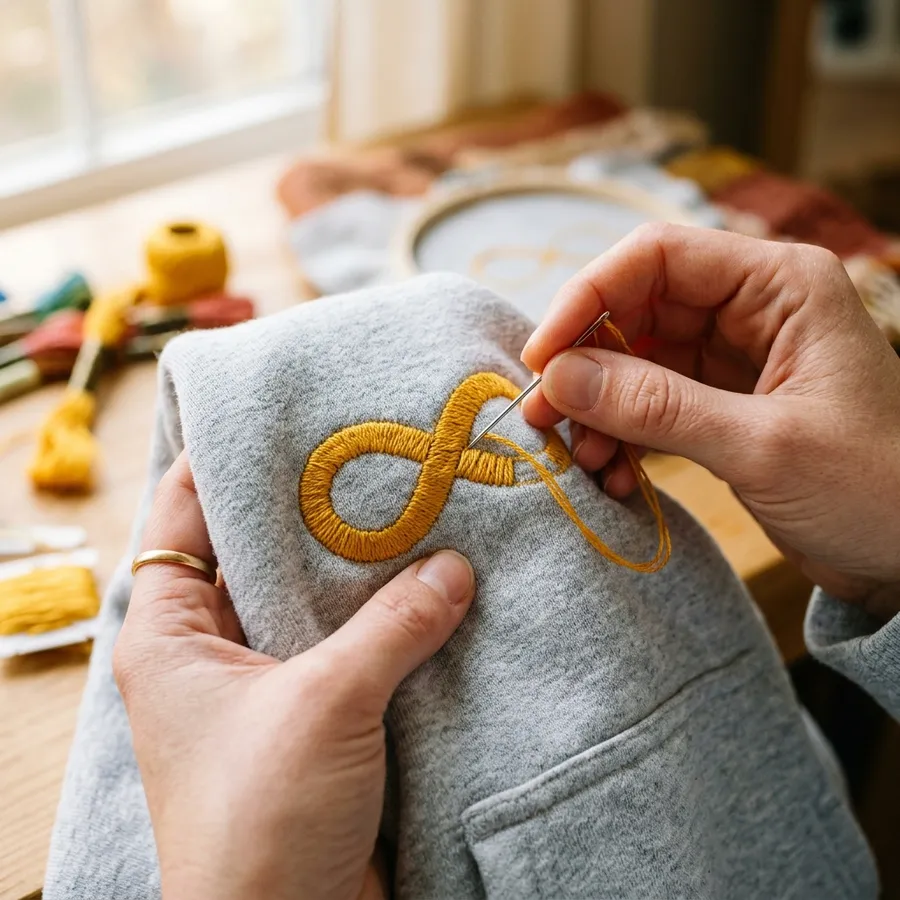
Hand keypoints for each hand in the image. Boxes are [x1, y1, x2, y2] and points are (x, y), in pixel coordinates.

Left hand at [114, 453, 475, 899]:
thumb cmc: (262, 821)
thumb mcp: (324, 704)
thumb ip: (393, 625)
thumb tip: (454, 566)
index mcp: (170, 635)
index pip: (184, 517)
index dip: (225, 461)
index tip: (282, 415)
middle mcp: (212, 652)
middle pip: (258, 552)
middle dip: (312, 509)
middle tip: (371, 453)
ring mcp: (266, 685)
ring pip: (311, 600)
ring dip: (359, 567)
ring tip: (414, 505)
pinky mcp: (315, 718)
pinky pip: (349, 646)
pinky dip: (384, 618)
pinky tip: (433, 583)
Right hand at [522, 224, 899, 614]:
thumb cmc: (877, 489)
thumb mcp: (762, 445)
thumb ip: (656, 407)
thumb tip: (558, 378)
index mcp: (779, 285)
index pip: (657, 257)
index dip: (588, 297)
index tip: (543, 356)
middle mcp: (751, 309)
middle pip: (636, 309)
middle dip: (586, 364)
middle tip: (544, 417)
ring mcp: (733, 359)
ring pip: (634, 361)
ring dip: (599, 408)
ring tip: (583, 460)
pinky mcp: (721, 406)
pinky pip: (649, 405)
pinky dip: (623, 436)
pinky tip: (615, 475)